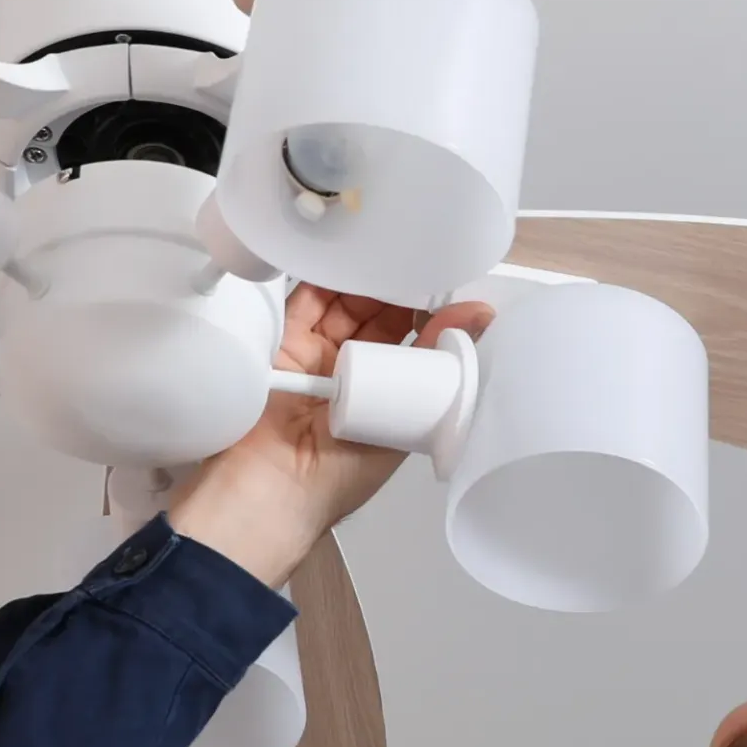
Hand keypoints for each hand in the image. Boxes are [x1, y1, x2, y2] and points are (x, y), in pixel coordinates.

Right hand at [166, 285, 494, 587]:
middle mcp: (349, 376)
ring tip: (391, 256)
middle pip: (375, 320)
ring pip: (343, 306)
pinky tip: (346, 259)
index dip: (430, 318)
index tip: (455, 290)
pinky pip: (304, 304)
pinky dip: (323, 280)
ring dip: (365, 282)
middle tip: (421, 263)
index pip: (409, 347)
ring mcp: (312, 359)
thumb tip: (478, 320)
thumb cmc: (334, 479)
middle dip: (399, 293)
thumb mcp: (399, 428)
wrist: (268, 490)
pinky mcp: (280, 345)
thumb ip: (434, 373)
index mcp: (383, 399)